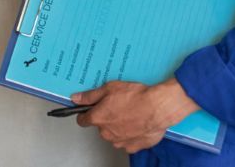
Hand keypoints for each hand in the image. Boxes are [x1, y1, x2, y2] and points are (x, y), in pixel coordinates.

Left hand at [71, 79, 200, 154]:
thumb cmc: (136, 97)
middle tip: (118, 106)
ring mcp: (120, 141)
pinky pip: (128, 141)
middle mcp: (106, 133)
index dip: (85, 113)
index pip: (82, 120)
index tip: (90, 109)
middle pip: (101, 127)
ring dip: (119, 127)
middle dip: (107, 118)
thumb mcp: (109, 88)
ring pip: (114, 135)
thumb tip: (76, 98)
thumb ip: (90, 95)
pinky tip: (138, 123)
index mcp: (98, 118)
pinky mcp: (133, 146)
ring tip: (130, 114)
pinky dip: (131, 134)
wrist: (158, 108)